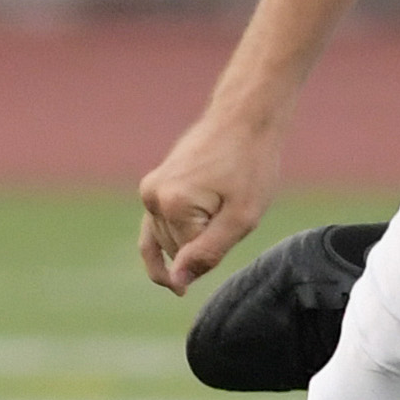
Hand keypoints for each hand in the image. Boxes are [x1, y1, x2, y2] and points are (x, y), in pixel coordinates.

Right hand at [138, 102, 285, 294]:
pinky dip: (160, 249)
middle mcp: (152, 197)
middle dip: (202, 247)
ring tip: (219, 209)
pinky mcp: (152, 187)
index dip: (219, 250)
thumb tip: (178, 281)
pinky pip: (151, 230)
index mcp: (173, 204)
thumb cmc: (251, 164)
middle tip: (231, 214)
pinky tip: (165, 275)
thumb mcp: (242, 216)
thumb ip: (208, 252)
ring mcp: (149, 191)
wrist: (243, 119)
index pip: (191, 256)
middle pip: (176, 251)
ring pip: (168, 242)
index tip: (236, 224)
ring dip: (191, 240)